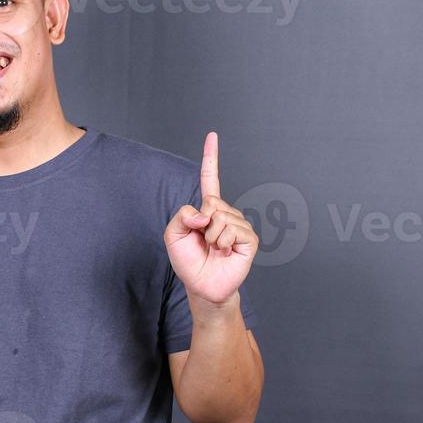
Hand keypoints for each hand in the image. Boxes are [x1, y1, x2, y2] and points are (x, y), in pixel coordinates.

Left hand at [164, 131, 256, 306]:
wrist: (202, 286)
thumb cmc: (189, 262)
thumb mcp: (173, 235)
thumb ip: (181, 216)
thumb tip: (204, 212)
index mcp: (208, 209)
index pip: (210, 179)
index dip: (211, 157)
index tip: (212, 136)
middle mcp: (226, 213)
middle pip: (212, 201)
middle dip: (201, 222)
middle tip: (203, 240)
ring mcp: (239, 225)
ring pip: (220, 217)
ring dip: (211, 236)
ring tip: (213, 249)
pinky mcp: (249, 239)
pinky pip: (232, 230)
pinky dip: (222, 242)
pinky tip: (224, 251)